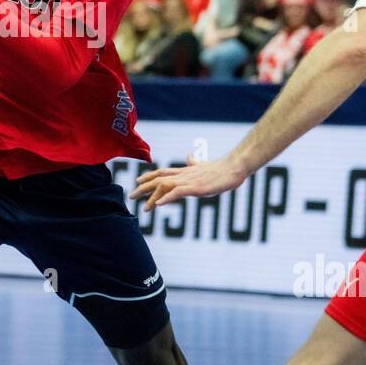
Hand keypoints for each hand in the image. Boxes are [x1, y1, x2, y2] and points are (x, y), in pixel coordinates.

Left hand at [131, 155, 249, 209]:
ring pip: (165, 186)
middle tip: (131, 196)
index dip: (149, 175)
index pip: (163, 172)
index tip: (138, 180)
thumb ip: (195, 163)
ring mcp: (189, 181)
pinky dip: (166, 198)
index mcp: (185, 171)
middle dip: (144, 187)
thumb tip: (189, 156)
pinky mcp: (196, 188)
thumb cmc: (222, 168)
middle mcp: (184, 175)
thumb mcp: (205, 166)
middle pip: (159, 179)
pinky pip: (178, 192)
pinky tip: (158, 204)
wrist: (234, 167)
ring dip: (152, 197)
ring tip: (144, 208)